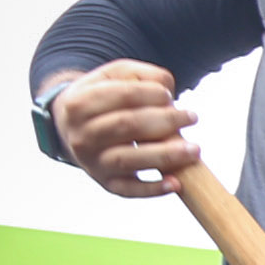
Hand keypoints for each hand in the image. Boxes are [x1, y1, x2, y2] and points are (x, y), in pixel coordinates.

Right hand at [47, 61, 198, 197]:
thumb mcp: (113, 76)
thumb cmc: (102, 98)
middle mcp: (82, 135)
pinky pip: (128, 190)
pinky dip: (152, 189)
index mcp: (80, 103)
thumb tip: (166, 89)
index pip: (121, 96)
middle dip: (164, 121)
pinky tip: (176, 183)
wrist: (70, 128)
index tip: (169, 95)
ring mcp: (92, 162)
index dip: (150, 94)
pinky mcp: (106, 183)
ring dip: (164, 156)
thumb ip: (140, 74)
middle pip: (126, 126)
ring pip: (128, 159)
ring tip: (194, 150)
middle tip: (192, 117)